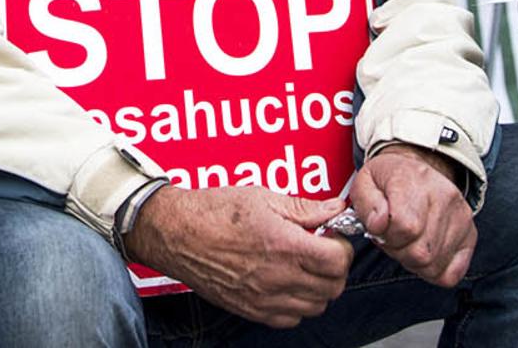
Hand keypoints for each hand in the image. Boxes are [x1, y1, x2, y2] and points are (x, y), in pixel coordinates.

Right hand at [123, 186, 353, 327]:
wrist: (176, 233)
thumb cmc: (213, 211)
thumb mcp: (262, 197)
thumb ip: (304, 207)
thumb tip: (335, 208)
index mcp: (283, 245)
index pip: (338, 261)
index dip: (342, 247)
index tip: (332, 237)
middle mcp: (277, 276)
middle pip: (332, 287)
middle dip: (335, 268)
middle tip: (321, 250)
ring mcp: (264, 298)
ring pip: (316, 307)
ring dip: (318, 288)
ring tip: (304, 266)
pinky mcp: (250, 310)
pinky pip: (290, 319)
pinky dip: (297, 305)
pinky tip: (287, 283)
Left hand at [348, 145, 475, 286]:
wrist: (416, 171)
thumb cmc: (389, 180)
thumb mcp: (365, 182)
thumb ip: (367, 205)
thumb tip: (379, 225)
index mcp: (414, 180)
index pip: (405, 226)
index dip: (386, 236)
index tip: (381, 229)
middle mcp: (444, 196)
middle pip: (421, 251)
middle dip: (398, 251)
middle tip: (392, 238)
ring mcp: (461, 217)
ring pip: (434, 264)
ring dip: (414, 262)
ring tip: (407, 242)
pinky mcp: (470, 234)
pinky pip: (453, 273)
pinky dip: (435, 271)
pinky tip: (425, 253)